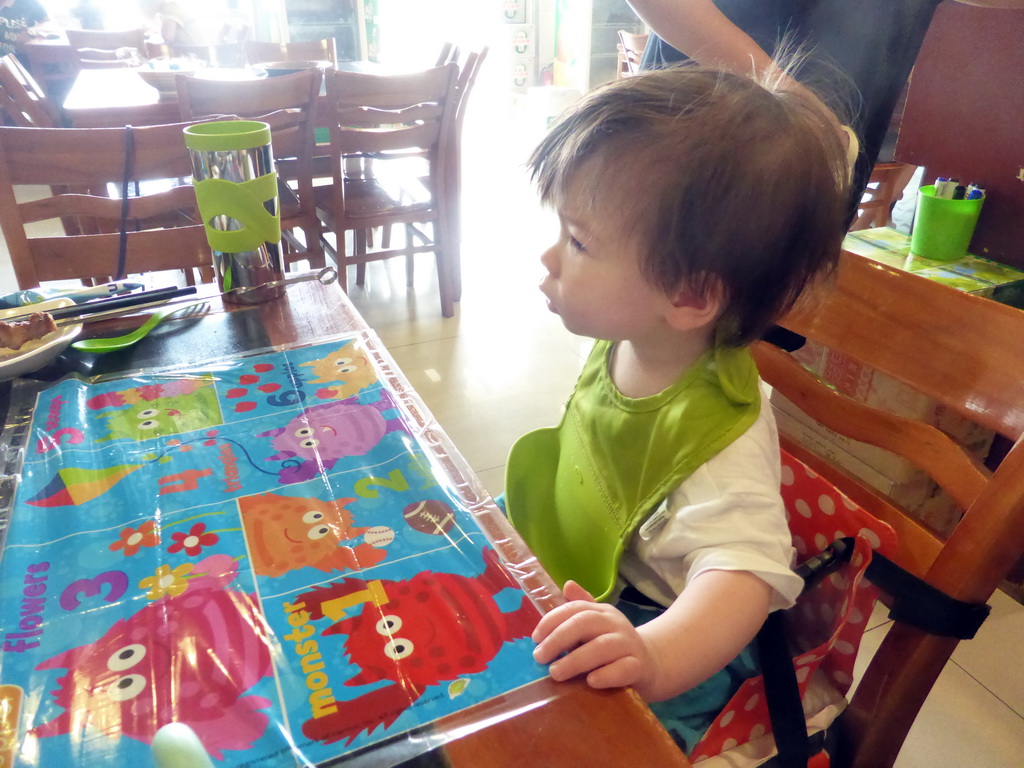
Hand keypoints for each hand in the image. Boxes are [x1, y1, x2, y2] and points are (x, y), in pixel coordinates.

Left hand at [532, 581, 657, 693]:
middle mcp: (616, 624)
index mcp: (602, 612)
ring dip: (575, 660)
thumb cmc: (613, 647)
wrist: (651, 665)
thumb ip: (578, 612)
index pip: (575, 609)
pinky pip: (623, 669)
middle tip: (540, 657)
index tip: (535, 638)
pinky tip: (590, 681)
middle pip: (586, 623)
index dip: (552, 621)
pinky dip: (606, 675)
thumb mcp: (595, 628)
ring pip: (602, 647)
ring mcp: (629, 645)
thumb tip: (567, 585)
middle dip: (559, 638)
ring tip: (555, 673)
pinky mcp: (640, 667)